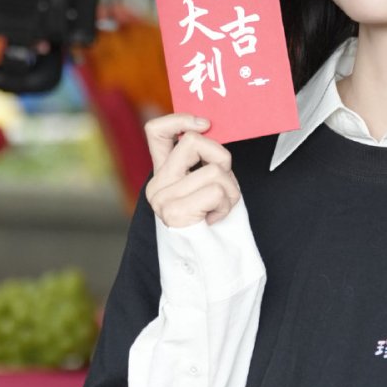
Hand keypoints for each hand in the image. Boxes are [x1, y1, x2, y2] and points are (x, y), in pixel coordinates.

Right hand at [144, 114, 240, 228]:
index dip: (180, 119)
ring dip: (230, 188)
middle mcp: (156, 185)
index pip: (156, 131)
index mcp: (164, 174)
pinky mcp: (174, 212)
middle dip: (221, 158)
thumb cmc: (215, 223)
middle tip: (223, 183)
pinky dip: (227, 203)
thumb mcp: (208, 183)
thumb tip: (208, 126)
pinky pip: (216, 190)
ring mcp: (162, 199)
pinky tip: (217, 218)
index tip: (205, 123)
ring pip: (213, 169)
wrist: (211, 267)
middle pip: (193, 142)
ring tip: (221, 207)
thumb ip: (202, 160)